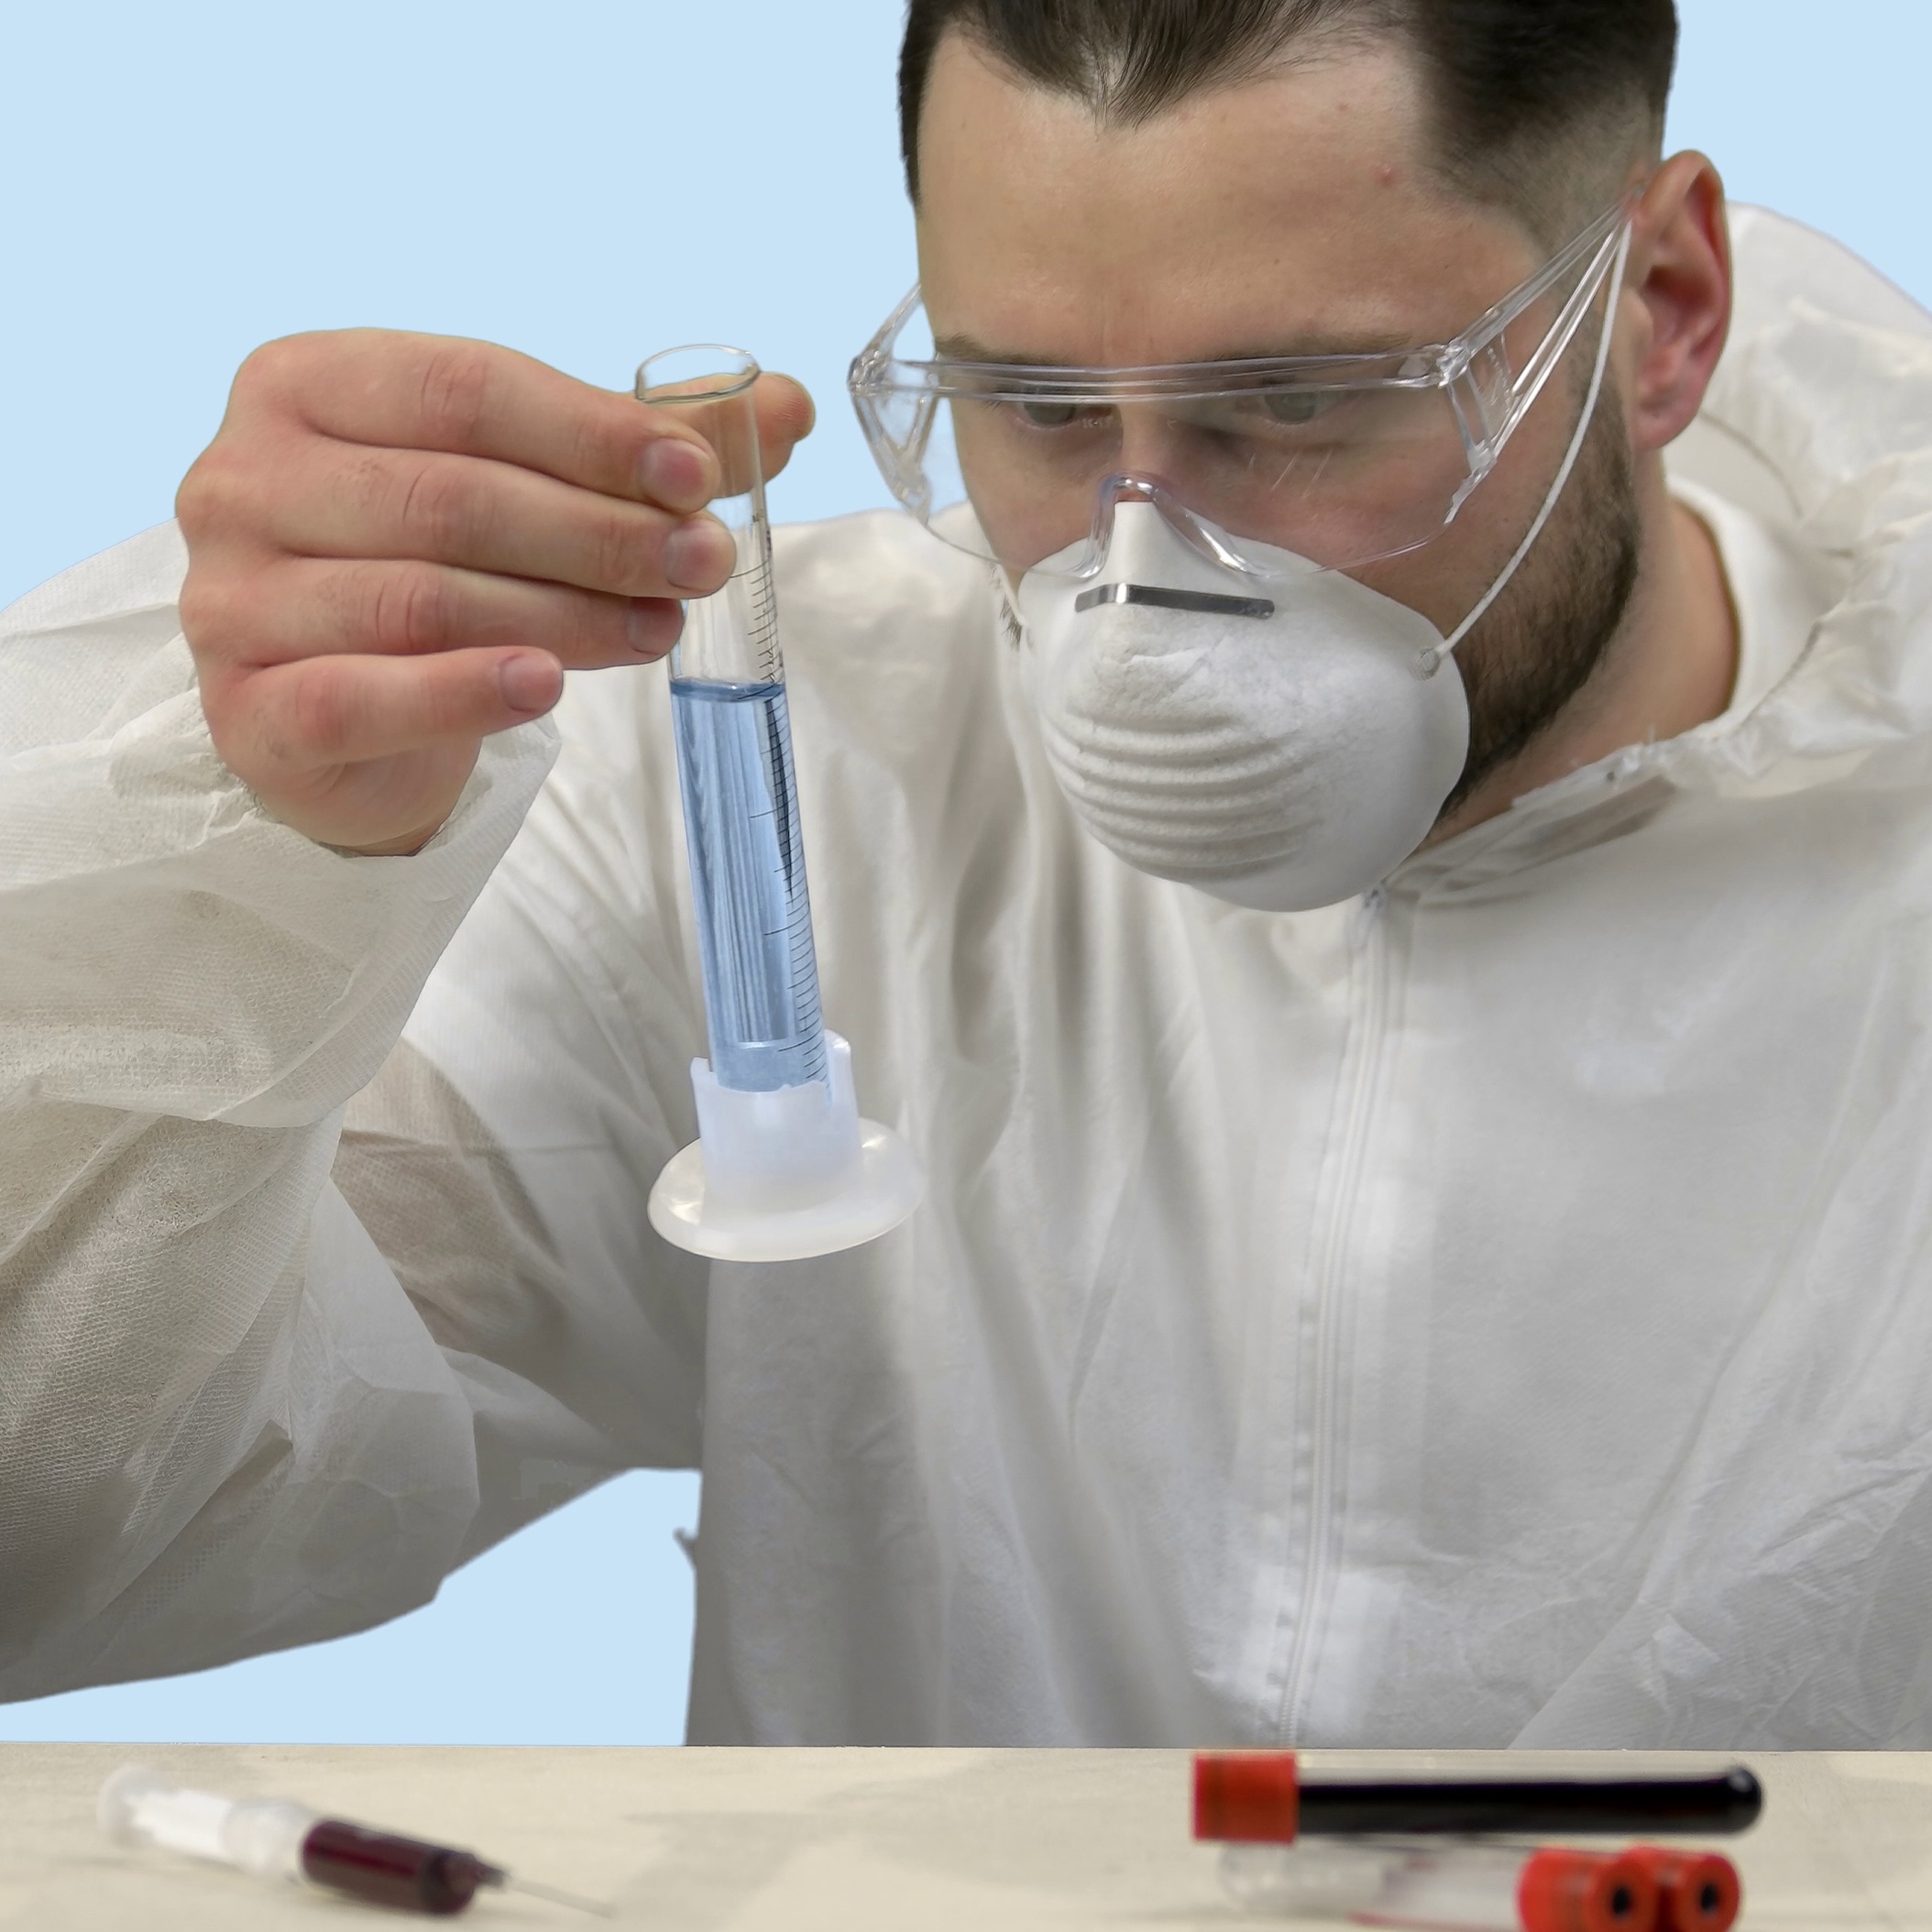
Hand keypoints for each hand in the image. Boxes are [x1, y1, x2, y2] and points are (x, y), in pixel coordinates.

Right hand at [175, 329, 813, 854]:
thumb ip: (640, 446)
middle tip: (703, 563)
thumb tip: (787, 408)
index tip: (700, 476)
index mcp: (306, 383)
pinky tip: (545, 687)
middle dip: (599, 532)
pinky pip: (360, 699)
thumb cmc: (439, 570)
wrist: (342, 718)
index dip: (593, 432)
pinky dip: (462, 693)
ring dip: (564, 615)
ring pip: (423, 600)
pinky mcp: (248, 711)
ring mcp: (232, 597)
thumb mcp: (527, 486)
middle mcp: (243, 477)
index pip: (466, 388)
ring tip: (660, 628)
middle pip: (452, 497)